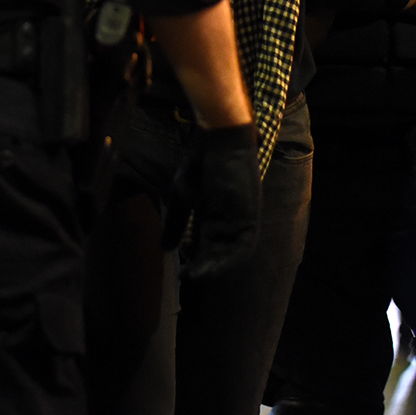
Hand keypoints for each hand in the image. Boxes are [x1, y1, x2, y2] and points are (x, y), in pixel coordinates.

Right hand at [177, 123, 261, 278]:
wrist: (219, 135)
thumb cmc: (200, 161)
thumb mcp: (182, 196)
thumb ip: (177, 223)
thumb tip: (165, 249)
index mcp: (216, 216)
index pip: (209, 247)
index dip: (198, 262)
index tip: (182, 274)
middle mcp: (231, 220)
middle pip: (221, 252)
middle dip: (206, 268)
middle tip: (187, 279)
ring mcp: (242, 217)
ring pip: (233, 252)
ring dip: (217, 267)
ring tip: (198, 276)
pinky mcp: (250, 213)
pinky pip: (244, 243)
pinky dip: (230, 257)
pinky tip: (213, 265)